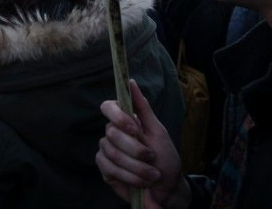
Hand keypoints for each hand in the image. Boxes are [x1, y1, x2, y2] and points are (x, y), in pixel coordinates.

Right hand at [96, 80, 188, 208]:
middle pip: (111, 133)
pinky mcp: (105, 169)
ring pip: (111, 152)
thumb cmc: (165, 159)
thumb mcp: (158, 132)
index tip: (135, 128)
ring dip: (136, 167)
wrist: (166, 190)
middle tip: (151, 158)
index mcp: (126, 121)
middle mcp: (113, 133)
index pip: (108, 107)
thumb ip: (143, 108)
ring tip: (152, 175)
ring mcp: (107, 151)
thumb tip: (131, 82)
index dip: (118, 116)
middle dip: (135, 149)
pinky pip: (108, 167)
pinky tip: (140, 182)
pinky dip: (128, 176)